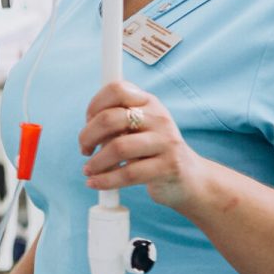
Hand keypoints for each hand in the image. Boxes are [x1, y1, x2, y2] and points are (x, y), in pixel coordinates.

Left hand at [79, 82, 211, 208]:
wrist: (190, 177)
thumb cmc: (153, 151)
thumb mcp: (138, 129)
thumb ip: (115, 122)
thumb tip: (86, 130)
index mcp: (149, 102)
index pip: (116, 89)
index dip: (94, 105)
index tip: (87, 122)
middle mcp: (159, 118)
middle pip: (110, 119)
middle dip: (87, 136)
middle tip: (84, 149)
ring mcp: (166, 141)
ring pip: (118, 147)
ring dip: (96, 162)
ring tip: (88, 169)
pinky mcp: (169, 166)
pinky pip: (129, 173)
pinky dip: (105, 180)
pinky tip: (94, 183)